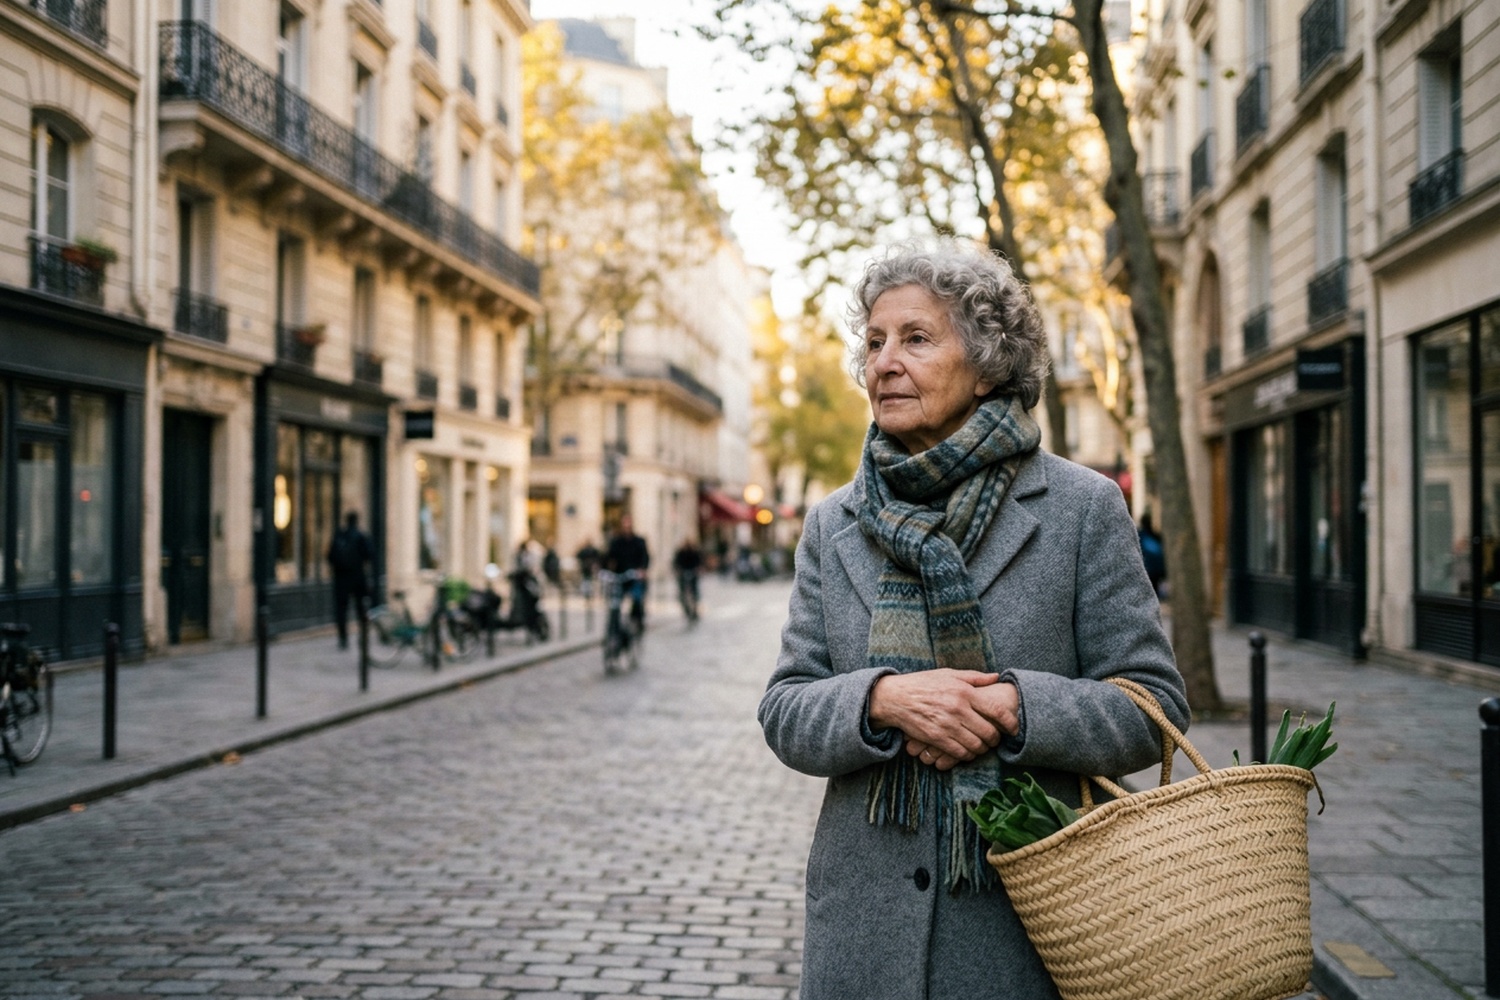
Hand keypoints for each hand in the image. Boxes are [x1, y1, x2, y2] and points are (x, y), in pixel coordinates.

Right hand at [868, 670, 1012, 765]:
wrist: (895, 698)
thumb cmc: (923, 684)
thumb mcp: (948, 674)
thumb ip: (974, 677)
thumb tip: (996, 677)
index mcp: (964, 692)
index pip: (996, 710)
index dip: (1010, 722)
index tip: (1014, 728)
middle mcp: (958, 709)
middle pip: (988, 732)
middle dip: (996, 739)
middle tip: (995, 738)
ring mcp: (947, 725)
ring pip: (976, 746)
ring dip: (982, 749)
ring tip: (982, 745)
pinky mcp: (936, 738)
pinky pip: (960, 753)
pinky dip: (967, 755)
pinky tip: (967, 750)